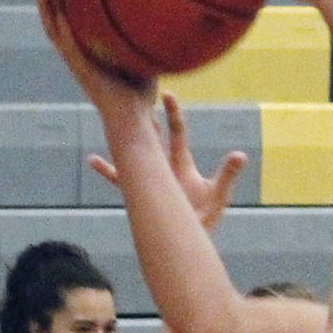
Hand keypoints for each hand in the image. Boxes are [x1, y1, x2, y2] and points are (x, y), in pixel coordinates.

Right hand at [33, 0, 157, 118]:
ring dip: (45, 8)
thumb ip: (144, 44)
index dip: (60, 2)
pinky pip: (71, 49)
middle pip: (53, 21)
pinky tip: (60, 14)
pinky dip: (65, 32)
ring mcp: (78, 65)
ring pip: (54, 32)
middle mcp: (77, 58)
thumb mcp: (144, 63)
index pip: (67, 23)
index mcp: (86, 54)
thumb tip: (160, 21)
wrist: (134, 123)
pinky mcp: (84, 74)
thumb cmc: (141, 98)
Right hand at [88, 93, 246, 231]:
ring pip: (134, 154)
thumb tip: (241, 154)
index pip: (177, 133)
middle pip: (152, 137)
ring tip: (111, 123)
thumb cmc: (205, 216)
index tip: (166, 94)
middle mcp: (164, 166)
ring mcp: (151, 178)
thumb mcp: (218, 194)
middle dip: (146, 117)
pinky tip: (92, 159)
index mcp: (182, 163)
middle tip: (136, 95)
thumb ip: (227, 174)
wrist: (190, 238)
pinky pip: (121, 180)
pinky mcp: (141, 193)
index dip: (173, 114)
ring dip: (124, 140)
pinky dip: (108, 170)